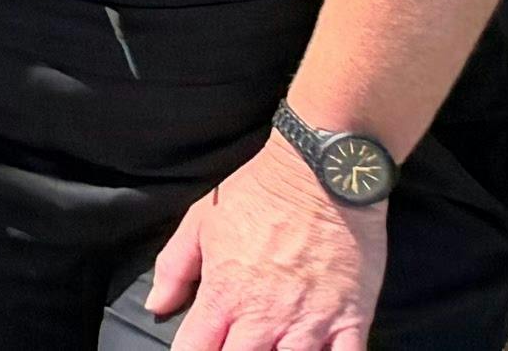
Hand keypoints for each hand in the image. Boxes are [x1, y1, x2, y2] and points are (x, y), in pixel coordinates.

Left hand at [147, 130, 386, 349]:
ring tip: (272, 348)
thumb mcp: (201, 221)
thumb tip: (156, 305)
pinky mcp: (351, 323)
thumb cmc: (257, 194)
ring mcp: (309, 324)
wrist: (320, 173)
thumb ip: (174, 268)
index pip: (195, 350)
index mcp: (224, 295)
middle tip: (235, 345)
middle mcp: (264, 318)